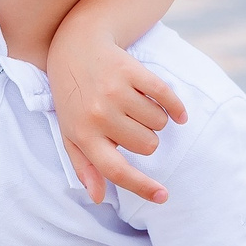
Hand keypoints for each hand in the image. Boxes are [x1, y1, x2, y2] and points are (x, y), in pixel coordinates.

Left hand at [49, 17, 187, 205]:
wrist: (75, 48)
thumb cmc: (74, 99)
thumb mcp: (71, 133)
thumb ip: (85, 166)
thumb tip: (98, 197)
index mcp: (83, 135)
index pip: (116, 170)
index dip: (142, 187)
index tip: (163, 197)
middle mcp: (99, 114)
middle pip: (147, 145)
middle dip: (145, 138)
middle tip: (127, 122)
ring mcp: (116, 91)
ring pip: (159, 123)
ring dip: (154, 118)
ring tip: (134, 105)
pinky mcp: (132, 71)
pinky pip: (167, 98)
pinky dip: (175, 107)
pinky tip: (174, 111)